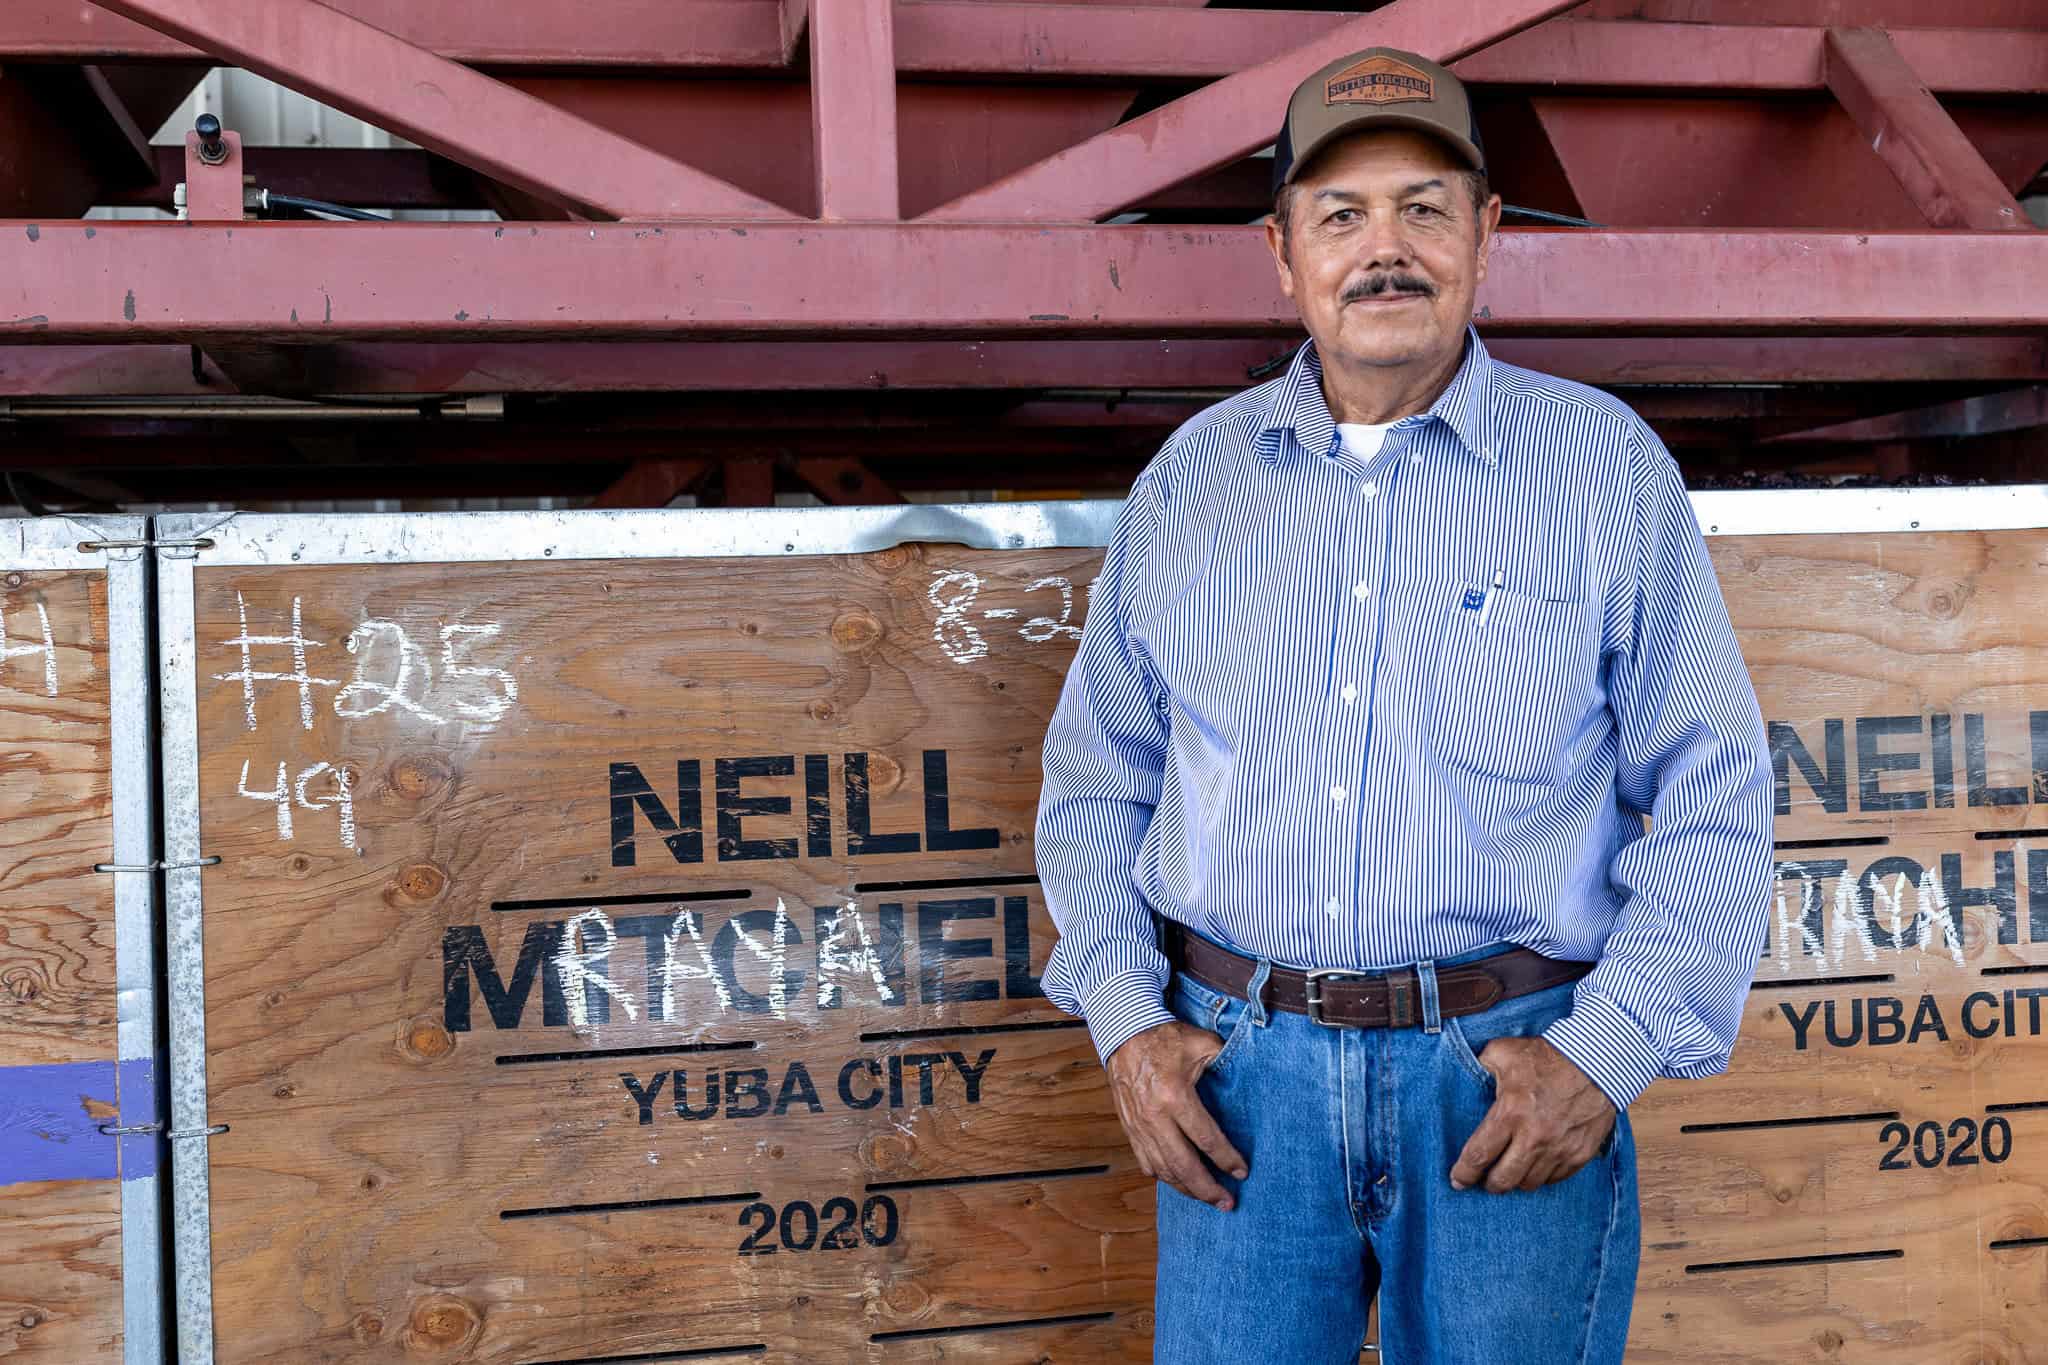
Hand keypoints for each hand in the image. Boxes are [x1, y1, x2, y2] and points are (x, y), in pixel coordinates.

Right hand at [1105, 1020, 1248, 1210]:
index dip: (1227, 1160)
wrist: (1124, 1032)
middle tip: (1227, 1203)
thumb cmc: (1165, 1037)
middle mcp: (1155, 1117)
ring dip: (1186, 1189)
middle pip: (1184, 1166)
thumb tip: (1252, 1078)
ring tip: (1207, 1199)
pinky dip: (1163, 1177)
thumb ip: (1228, 1063)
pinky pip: (1145, 1162)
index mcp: (1175, 1096)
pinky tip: (1178, 1182)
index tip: (1242, 1172)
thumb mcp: (1202, 1044)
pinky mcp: (1129, 1127)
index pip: (1207, 1139)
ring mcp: (1139, 1125)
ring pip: (1163, 1170)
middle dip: (1208, 1190)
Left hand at [1450, 1036, 1615, 1192]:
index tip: (1457, 1181)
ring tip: (1511, 1170)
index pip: (1479, 1156)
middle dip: (1489, 1184)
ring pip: (1530, 1183)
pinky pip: (1555, 1179)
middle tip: (1484, 1179)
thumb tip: (1466, 1076)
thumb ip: (1480, 1065)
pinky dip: (1542, 1175)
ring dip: (1517, 1180)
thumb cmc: (1548, 1056)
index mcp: (1511, 1113)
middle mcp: (1534, 1138)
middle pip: (1503, 1180)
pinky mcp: (1580, 1154)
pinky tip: (1536, 1165)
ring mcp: (1560, 1149)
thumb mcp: (1504, 1052)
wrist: (1597, 1062)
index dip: (1464, 1173)